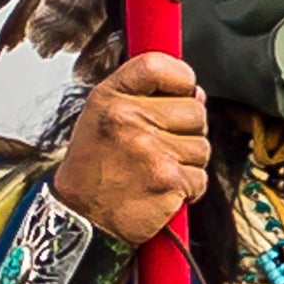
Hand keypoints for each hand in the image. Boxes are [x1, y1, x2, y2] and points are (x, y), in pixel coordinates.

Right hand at [52, 53, 209, 246]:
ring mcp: (150, 149)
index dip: (181, 77)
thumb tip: (197, 93)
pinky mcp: (168, 180)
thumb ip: (144, 96)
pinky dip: (187, 189)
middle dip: (187, 129)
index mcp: (111, 97)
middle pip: (195, 109)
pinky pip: (200, 177)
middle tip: (160, 146)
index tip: (182, 91)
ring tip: (156, 170)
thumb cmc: (95, 166)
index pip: (159, 65)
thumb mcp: (103, 115)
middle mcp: (128, 118)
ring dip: (187, 162)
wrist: (81, 217)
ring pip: (202, 146)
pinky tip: (161, 190)